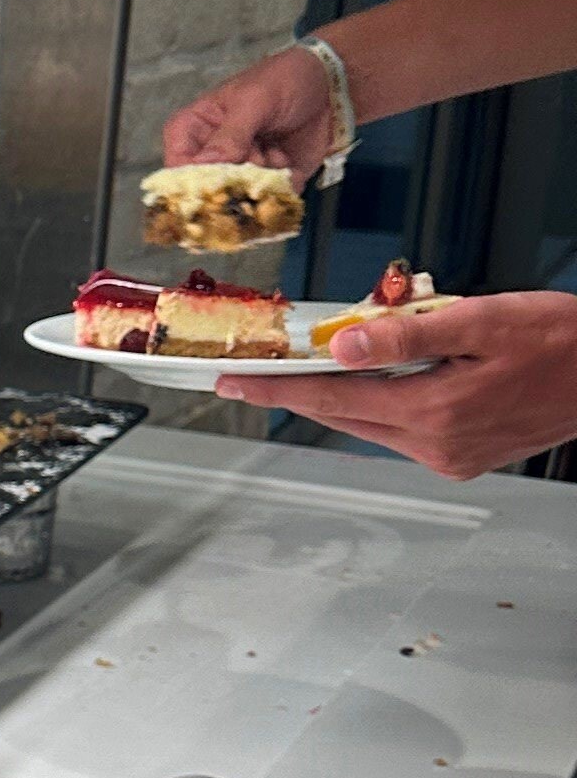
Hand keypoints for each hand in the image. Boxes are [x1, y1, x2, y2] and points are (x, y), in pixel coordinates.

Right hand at [160, 46, 337, 180]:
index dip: (191, 179)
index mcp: (196, 128)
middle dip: (235, 179)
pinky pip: (270, 200)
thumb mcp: (255, 101)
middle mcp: (215, 153)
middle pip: (209, 188)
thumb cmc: (287, 80)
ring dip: (262, 180)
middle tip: (257, 156)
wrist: (333, 86)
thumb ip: (230, 134)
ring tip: (276, 152)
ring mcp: (242, 169)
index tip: (216, 181)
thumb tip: (205, 166)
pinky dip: (283, 185)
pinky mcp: (270, 180)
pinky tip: (289, 160)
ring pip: (240, 197)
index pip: (177, 163)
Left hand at [216, 288, 576, 477]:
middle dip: (299, 393)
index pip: (333, 400)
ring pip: (372, 424)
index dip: (277, 390)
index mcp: (437, 412)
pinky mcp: (465, 457)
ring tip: (313, 368)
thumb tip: (344, 345)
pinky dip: (381, 405)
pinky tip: (376, 380)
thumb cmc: (560, 341)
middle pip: (345, 417)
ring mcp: (452, 456)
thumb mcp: (481, 321)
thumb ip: (407, 333)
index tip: (233, 383)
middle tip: (253, 373)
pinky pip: (402, 430)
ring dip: (343, 397)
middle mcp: (439, 445)